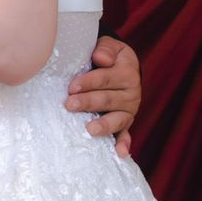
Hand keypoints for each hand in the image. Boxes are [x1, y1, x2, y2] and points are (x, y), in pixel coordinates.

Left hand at [66, 36, 140, 157]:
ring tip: (89, 129)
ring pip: (117, 119)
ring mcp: (129, 110)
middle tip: (69, 105)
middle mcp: (132, 93)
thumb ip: (106, 49)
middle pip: (108, 99)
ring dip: (104, 125)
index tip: (72, 86)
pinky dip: (124, 144)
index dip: (89, 82)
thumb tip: (101, 58)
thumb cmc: (107, 57)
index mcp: (127, 73)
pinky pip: (125, 135)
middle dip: (88, 102)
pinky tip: (120, 154)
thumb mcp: (110, 47)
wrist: (120, 67)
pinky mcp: (125, 123)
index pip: (106, 78)